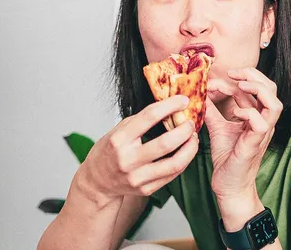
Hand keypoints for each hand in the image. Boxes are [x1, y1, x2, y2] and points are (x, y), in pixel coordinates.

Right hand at [75, 95, 198, 202]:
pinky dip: (184, 161)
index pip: (149, 117)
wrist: (98, 181)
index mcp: (119, 139)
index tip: (183, 100)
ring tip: (193, 138)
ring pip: (174, 163)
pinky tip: (186, 151)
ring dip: (190, 148)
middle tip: (191, 122)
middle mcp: (128, 160)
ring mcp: (137, 177)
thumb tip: (169, 107)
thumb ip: (140, 121)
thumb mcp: (118, 130)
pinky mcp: (146, 189)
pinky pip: (172, 175)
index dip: (170, 106)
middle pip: (165, 144)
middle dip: (184, 130)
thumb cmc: (109, 151)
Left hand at [204, 68, 281, 225]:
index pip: (258, 86)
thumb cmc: (227, 157)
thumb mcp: (218, 126)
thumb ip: (212, 109)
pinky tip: (234, 113)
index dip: (240, 77)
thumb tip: (201, 91)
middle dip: (253, 75)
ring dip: (257, 89)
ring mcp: (262, 132)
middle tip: (232, 73)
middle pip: (271, 89)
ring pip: (274, 103)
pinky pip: (261, 123)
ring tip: (239, 86)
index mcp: (257, 115)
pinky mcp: (255, 143)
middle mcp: (264, 121)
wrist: (228, 185)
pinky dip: (248, 113)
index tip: (216, 79)